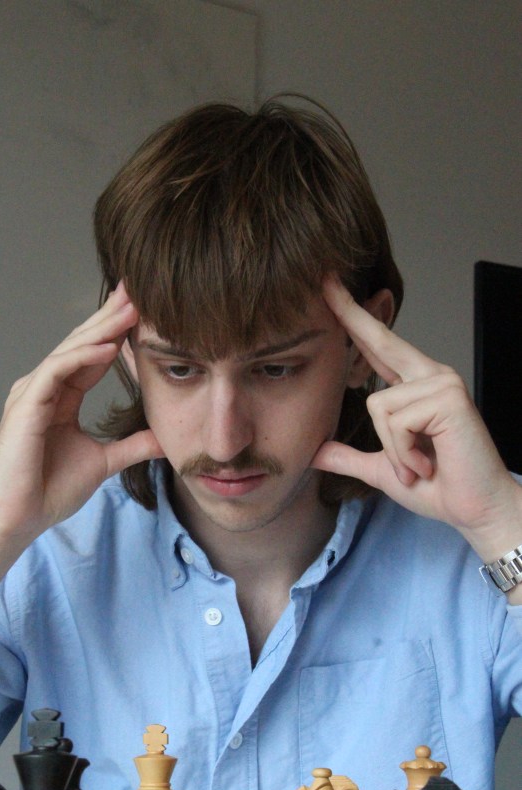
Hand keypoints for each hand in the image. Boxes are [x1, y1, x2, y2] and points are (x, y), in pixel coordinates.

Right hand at [0, 283, 162, 597]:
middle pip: (81, 342)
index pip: (92, 354)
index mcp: (60, 397)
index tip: (145, 310)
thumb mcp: (103, 462)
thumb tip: (166, 439)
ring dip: (101, 329)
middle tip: (139, 288)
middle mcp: (43, 387)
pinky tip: (107, 346)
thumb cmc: (46, 491)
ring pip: (69, 350)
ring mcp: (32, 394)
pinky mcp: (26, 406)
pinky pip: (56, 372)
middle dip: (110, 315)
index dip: (117, 331)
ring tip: (130, 308)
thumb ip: (132, 446)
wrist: (16, 519)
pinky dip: (81, 357)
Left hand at [312, 277, 521, 566]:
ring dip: (393, 451)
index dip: (355, 319)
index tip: (331, 290)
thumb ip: (349, 456)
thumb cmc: (437, 487)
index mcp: (416, 387)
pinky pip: (396, 421)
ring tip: (418, 465)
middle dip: (350, 313)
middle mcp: (431, 376)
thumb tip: (314, 453)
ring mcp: (442, 382)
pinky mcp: (448, 397)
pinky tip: (427, 463)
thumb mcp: (383, 469)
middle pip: (380, 341)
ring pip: (380, 407)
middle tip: (324, 279)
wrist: (475, 510)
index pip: (379, 347)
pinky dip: (404, 453)